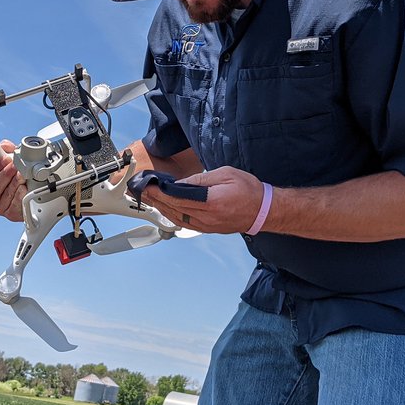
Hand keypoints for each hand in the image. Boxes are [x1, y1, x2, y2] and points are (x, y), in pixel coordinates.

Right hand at [0, 140, 26, 222]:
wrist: (36, 196)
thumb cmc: (23, 178)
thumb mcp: (15, 160)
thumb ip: (8, 150)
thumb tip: (5, 145)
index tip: (3, 158)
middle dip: (5, 173)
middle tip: (14, 165)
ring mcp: (1, 206)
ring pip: (5, 194)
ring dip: (14, 183)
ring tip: (22, 175)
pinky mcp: (11, 214)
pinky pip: (14, 205)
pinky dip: (20, 196)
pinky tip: (24, 189)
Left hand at [140, 165, 266, 234]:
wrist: (263, 211)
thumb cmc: (248, 190)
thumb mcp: (225, 175)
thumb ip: (201, 180)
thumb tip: (180, 183)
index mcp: (211, 202)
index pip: (177, 197)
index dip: (159, 191)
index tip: (148, 184)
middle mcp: (206, 218)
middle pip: (173, 209)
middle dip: (155, 199)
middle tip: (141, 190)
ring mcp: (206, 226)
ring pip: (176, 218)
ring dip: (160, 208)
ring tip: (148, 198)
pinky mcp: (207, 229)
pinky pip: (183, 223)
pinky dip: (171, 215)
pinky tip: (164, 209)